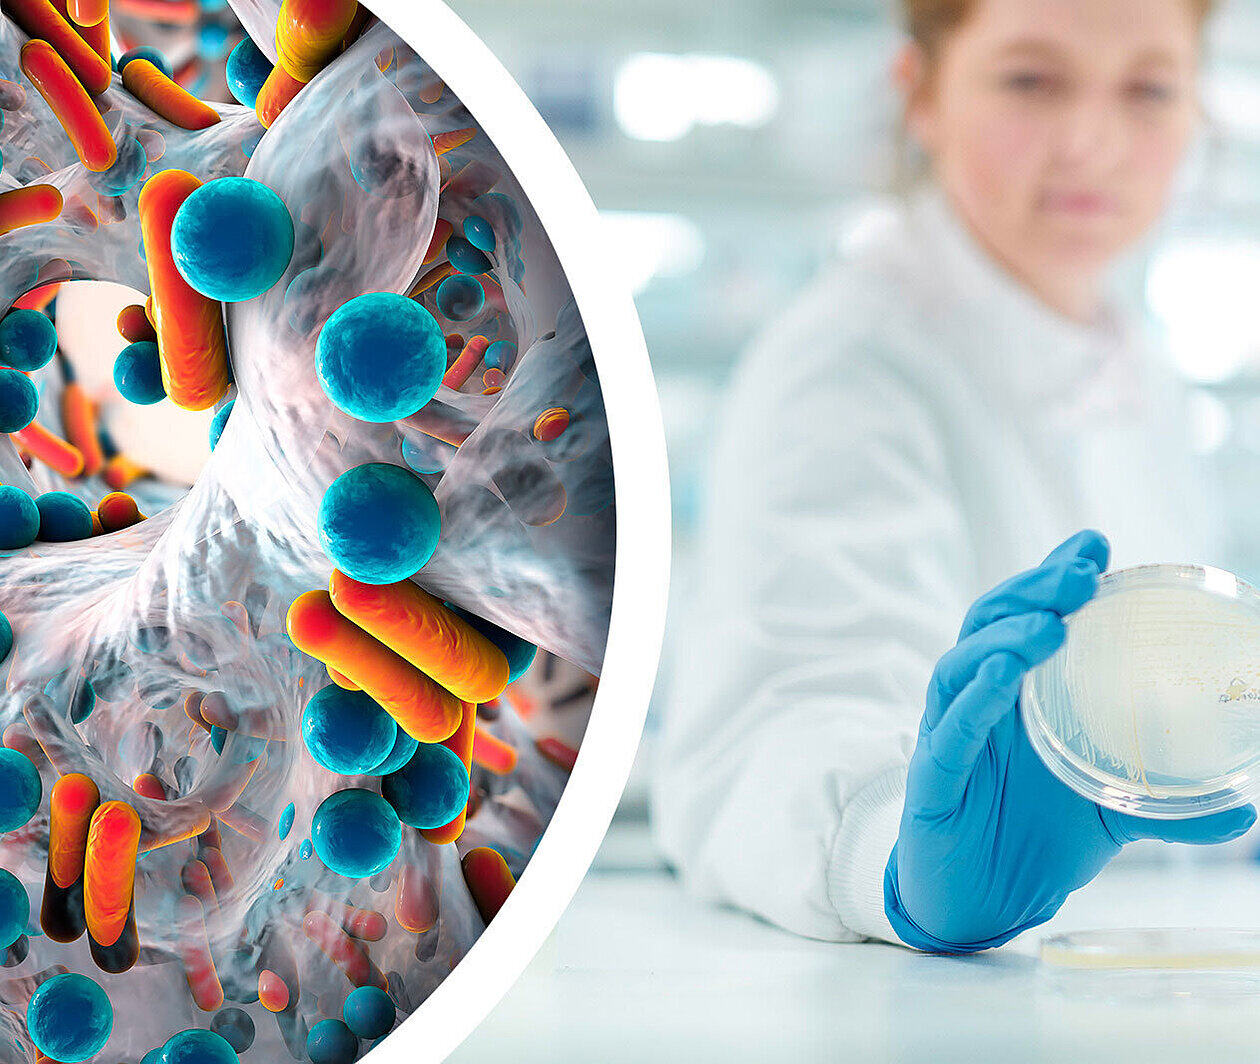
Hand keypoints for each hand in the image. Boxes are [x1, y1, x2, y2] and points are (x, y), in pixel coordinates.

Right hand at [884, 529, 1256, 952]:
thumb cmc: (1030, 837)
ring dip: (1003, 638)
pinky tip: (1000, 677)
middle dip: (1031, 590)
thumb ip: (1165, 806)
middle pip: (990, 625)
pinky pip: (949, 731)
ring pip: (960, 666)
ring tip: (1049, 625)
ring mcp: (948, 734)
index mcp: (1016, 697)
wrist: (977, 903)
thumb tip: (1244, 809)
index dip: (1052, 576)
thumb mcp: (1108, 814)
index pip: (1025, 618)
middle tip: (1080, 573)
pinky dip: (973, 699)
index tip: (1096, 544)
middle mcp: (976, 702)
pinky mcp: (932, 778)